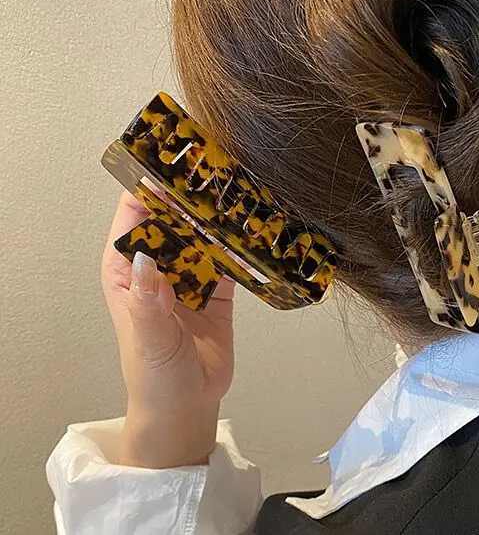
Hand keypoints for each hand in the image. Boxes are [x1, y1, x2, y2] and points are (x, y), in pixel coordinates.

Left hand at [101, 191, 235, 467]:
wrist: (190, 403)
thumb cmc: (156, 375)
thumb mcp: (151, 341)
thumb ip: (148, 304)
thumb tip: (146, 260)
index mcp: (128, 269)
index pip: (134, 215)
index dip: (151, 187)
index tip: (177, 164)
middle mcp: (158, 261)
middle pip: (173, 214)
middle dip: (193, 193)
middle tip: (222, 166)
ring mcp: (189, 270)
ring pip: (203, 228)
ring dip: (220, 211)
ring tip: (246, 185)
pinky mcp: (219, 283)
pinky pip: (231, 252)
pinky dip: (244, 238)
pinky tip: (261, 222)